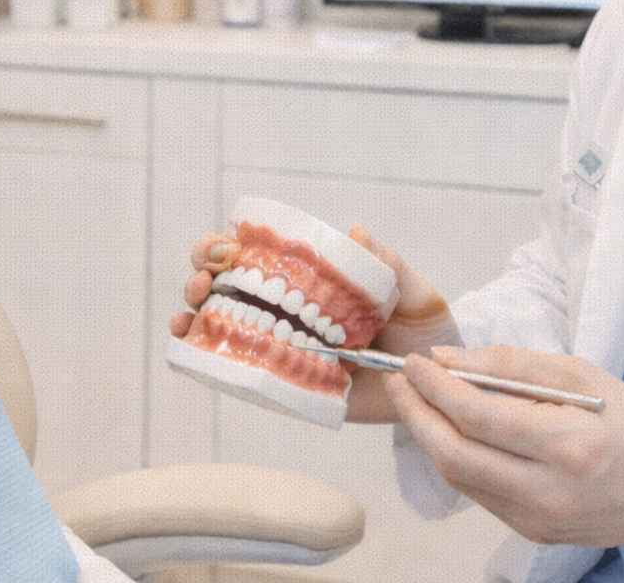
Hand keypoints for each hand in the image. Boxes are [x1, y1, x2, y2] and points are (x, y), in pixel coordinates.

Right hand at [166, 226, 459, 423]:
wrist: (437, 391)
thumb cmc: (427, 335)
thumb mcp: (415, 295)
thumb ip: (391, 266)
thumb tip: (356, 232)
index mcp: (315, 280)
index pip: (262, 253)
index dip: (230, 244)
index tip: (224, 246)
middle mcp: (292, 310)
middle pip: (230, 283)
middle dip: (202, 272)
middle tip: (203, 279)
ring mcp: (284, 346)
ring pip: (223, 323)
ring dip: (192, 312)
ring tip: (187, 313)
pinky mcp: (286, 385)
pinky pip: (239, 373)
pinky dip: (205, 358)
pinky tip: (188, 346)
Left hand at [388, 346, 623, 561]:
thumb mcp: (582, 375)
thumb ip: (510, 365)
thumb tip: (446, 360)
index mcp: (568, 445)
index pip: (479, 416)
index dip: (435, 387)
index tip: (412, 361)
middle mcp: (548, 491)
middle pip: (454, 453)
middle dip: (416, 413)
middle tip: (399, 381)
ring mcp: (537, 519)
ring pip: (458, 476)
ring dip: (429, 435)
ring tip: (418, 400)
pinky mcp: (531, 533)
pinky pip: (477, 491)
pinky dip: (456, 457)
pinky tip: (451, 430)